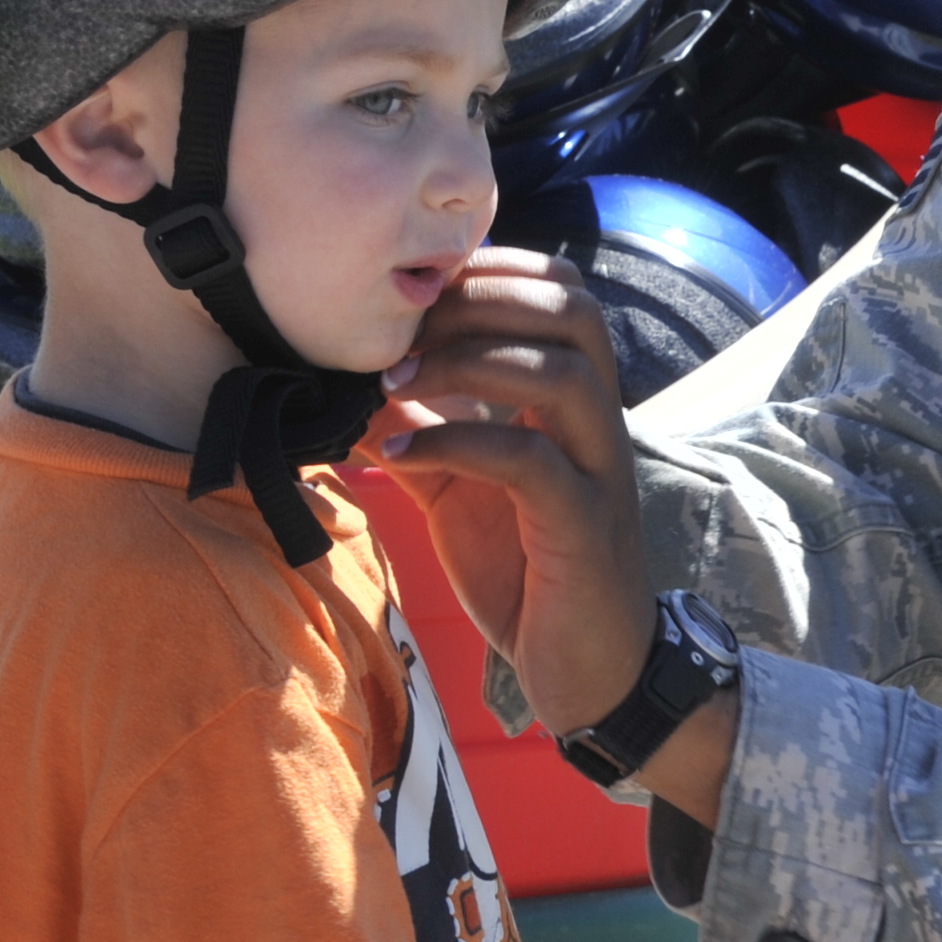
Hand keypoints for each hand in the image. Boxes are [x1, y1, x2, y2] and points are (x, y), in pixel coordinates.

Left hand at [381, 251, 658, 737]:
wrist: (589, 672)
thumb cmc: (527, 575)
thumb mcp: (456, 491)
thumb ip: (418, 432)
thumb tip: (344, 386)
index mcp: (575, 401)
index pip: (561, 290)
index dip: (491, 268)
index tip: (414, 289)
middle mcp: (597, 422)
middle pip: (572, 309)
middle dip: (478, 300)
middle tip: (399, 331)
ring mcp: (596, 471)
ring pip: (561, 372)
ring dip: (468, 362)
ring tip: (392, 382)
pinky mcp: (581, 526)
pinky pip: (528, 461)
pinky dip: (456, 444)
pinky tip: (398, 457)